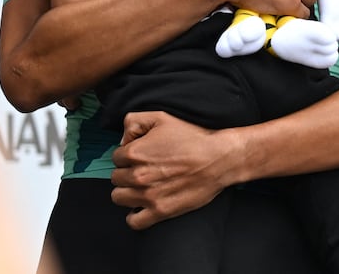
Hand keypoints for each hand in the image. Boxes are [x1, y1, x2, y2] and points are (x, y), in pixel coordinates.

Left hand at [110, 111, 236, 227]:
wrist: (221, 158)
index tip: (144, 155)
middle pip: (116, 178)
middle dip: (128, 172)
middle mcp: (138, 175)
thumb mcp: (163, 117)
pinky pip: (133, 220)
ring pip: (119, 198)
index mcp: (135, 152)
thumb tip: (122, 140)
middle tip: (147, 168)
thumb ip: (134, 121)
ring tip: (144, 185)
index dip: (129, 155)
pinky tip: (143, 205)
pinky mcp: (160, 211)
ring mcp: (148, 195)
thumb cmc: (194, 137)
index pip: (116, 158)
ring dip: (129, 191)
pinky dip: (135, 214)